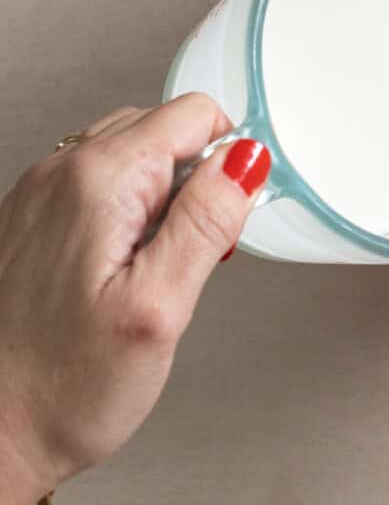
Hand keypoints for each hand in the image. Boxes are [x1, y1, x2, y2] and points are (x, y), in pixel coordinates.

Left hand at [0, 96, 269, 504]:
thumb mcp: (159, 309)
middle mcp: (59, 174)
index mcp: (98, 181)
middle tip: (184, 260)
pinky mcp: (28, 221)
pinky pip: (95, 187)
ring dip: (159, 199)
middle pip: (162, 130)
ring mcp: (37, 195)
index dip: (227, 165)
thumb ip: (206, 222)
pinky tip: (116, 276)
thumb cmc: (63, 389)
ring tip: (149, 272)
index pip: (194, 115)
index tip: (220, 225)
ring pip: (130, 156)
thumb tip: (245, 160)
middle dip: (193, 183)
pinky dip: (123, 216)